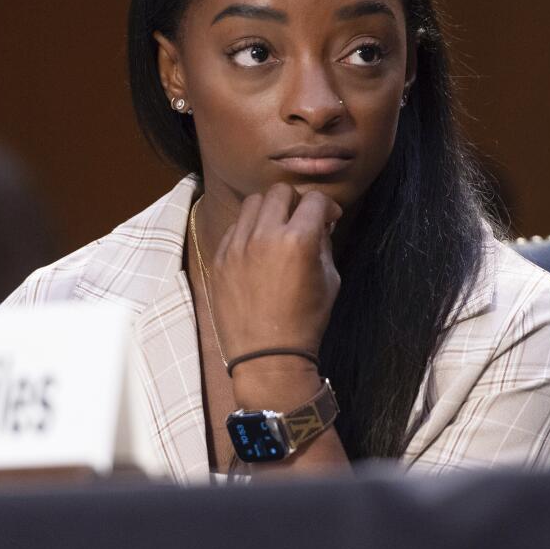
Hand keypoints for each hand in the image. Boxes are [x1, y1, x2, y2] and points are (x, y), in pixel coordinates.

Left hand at [209, 183, 341, 377]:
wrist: (267, 356)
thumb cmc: (306, 321)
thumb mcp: (329, 281)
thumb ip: (324, 244)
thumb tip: (319, 223)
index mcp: (297, 240)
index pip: (314, 199)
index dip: (327, 206)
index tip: (329, 218)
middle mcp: (264, 235)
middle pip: (280, 191)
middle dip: (296, 201)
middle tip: (301, 220)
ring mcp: (237, 245)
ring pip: (253, 203)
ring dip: (270, 210)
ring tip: (276, 229)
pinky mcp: (220, 257)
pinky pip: (235, 227)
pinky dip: (249, 229)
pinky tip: (257, 248)